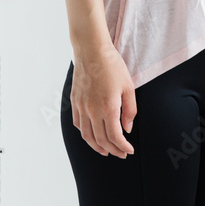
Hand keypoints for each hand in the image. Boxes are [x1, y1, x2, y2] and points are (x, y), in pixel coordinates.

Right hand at [71, 43, 136, 157]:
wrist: (92, 51)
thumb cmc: (113, 66)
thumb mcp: (129, 86)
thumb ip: (130, 110)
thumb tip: (127, 129)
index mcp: (108, 107)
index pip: (115, 136)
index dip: (122, 147)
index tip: (129, 150)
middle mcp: (92, 110)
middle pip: (101, 139)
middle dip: (112, 149)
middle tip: (120, 154)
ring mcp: (81, 107)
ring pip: (87, 136)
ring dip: (97, 146)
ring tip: (106, 150)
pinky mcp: (74, 102)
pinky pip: (78, 124)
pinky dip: (85, 134)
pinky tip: (92, 135)